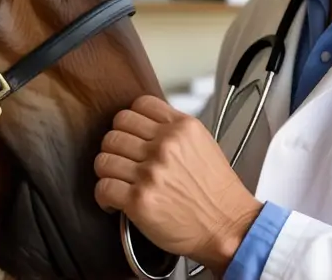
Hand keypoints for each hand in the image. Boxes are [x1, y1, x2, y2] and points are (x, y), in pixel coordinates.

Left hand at [94, 95, 262, 273]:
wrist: (228, 227)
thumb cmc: (218, 193)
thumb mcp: (204, 144)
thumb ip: (175, 131)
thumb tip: (146, 127)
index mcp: (182, 128)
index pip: (139, 105)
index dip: (131, 121)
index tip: (131, 134)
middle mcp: (165, 146)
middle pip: (116, 129)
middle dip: (115, 146)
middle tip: (122, 160)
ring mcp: (151, 173)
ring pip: (104, 157)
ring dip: (107, 170)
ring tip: (117, 181)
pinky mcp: (139, 200)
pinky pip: (103, 187)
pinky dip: (103, 196)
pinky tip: (114, 201)